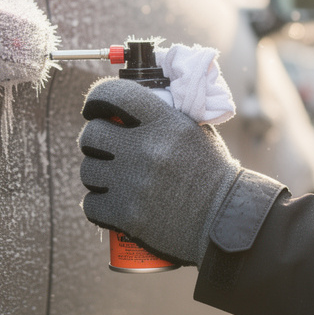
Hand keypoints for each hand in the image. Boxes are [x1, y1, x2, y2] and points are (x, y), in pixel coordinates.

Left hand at [78, 78, 241, 266]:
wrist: (226, 220)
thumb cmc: (212, 174)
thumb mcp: (196, 132)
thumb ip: (165, 114)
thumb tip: (132, 103)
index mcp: (165, 123)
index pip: (114, 94)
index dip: (97, 98)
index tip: (94, 109)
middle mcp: (147, 150)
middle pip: (91, 135)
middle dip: (94, 141)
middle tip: (104, 149)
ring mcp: (135, 184)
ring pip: (87, 171)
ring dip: (95, 174)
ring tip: (111, 180)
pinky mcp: (128, 216)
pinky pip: (90, 205)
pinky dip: (97, 206)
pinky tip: (111, 204)